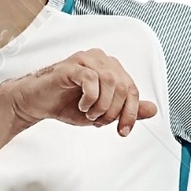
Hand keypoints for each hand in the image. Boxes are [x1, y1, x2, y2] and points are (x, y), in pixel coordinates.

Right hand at [3, 49, 157, 136]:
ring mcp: (86, 60)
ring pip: (111, 81)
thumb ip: (127, 110)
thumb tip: (153, 110)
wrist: (37, 103)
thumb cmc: (67, 105)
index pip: (132, 89)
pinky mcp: (72, 65)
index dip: (131, 113)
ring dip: (102, 106)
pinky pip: (91, 79)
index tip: (122, 131)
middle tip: (99, 122)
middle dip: (115, 111)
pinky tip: (82, 106)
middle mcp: (101, 59)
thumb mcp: (102, 112)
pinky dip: (90, 98)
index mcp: (111, 68)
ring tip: (89, 114)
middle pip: (124, 86)